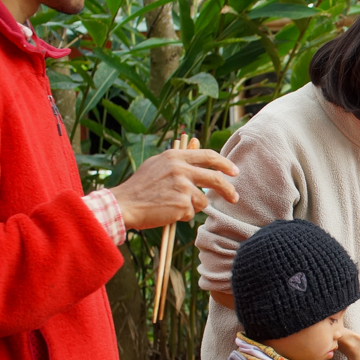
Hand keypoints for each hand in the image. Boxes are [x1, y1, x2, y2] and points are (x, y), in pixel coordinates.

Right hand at [110, 148, 238, 229]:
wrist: (124, 204)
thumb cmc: (140, 186)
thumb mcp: (157, 164)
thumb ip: (178, 157)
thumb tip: (195, 144)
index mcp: (175, 156)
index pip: (208, 156)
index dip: (224, 164)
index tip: (234, 171)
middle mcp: (180, 169)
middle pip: (215, 178)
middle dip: (228, 190)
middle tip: (234, 197)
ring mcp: (182, 186)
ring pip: (203, 200)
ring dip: (193, 206)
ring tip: (174, 206)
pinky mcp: (182, 204)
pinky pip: (191, 212)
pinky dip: (183, 215)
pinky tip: (167, 212)